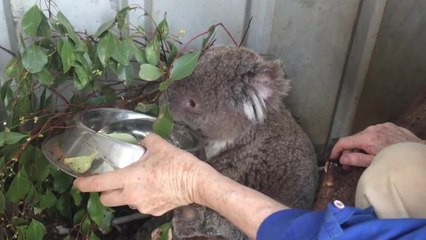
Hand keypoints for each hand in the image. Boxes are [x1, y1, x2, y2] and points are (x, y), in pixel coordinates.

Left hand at [73, 134, 205, 215]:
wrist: (196, 182)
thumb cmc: (177, 163)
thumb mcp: (160, 146)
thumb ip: (146, 141)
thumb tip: (142, 141)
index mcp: (130, 178)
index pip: (100, 183)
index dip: (85, 184)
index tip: (77, 183)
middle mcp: (132, 195)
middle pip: (106, 200)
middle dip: (104, 192)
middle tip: (111, 182)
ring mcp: (143, 206)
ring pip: (124, 203)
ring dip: (125, 195)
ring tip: (140, 183)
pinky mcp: (153, 211)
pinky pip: (141, 206)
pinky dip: (142, 198)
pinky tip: (154, 189)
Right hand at [330, 122, 423, 166]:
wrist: (418, 152)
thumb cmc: (397, 160)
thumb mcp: (374, 163)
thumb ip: (356, 160)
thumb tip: (343, 158)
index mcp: (367, 138)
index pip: (344, 141)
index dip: (336, 150)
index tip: (333, 157)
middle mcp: (372, 129)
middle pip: (354, 139)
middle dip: (349, 151)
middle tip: (348, 164)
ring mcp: (381, 126)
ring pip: (364, 136)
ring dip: (361, 146)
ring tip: (364, 158)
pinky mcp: (389, 126)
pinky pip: (375, 133)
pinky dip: (372, 141)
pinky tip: (376, 150)